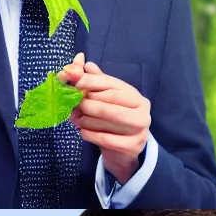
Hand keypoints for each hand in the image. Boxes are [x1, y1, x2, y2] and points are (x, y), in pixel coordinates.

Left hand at [57, 56, 150, 183]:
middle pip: (108, 102)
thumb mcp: (109, 101)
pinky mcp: (130, 146)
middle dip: (86, 102)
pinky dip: (88, 133)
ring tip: (77, 119)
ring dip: (85, 119)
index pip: (112, 85)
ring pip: (104, 119)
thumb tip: (85, 64)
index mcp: (136, 96)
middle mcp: (141, 110)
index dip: (92, 82)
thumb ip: (98, 83)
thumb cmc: (114, 122)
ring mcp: (138, 129)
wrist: (125, 151)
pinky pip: (102, 137)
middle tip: (73, 105)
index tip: (75, 82)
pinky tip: (83, 131)